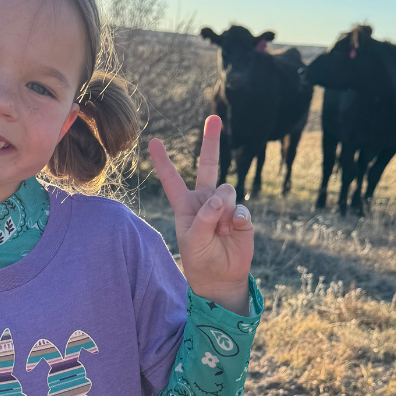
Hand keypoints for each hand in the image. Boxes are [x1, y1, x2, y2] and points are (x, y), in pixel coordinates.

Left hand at [148, 116, 253, 314]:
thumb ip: (205, 217)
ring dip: (223, 212)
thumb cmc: (200, 259)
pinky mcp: (241, 214)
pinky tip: (233, 231)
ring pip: (226, 190)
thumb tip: (222, 198)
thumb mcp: (193, 240)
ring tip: (220, 232)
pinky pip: (242, 208)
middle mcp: (205, 200)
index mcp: (185, 205)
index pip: (172, 179)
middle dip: (211, 141)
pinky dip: (237, 220)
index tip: (153, 141)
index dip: (163, 161)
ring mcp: (225, 205)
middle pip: (209, 165)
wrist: (220, 277)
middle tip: (213, 118)